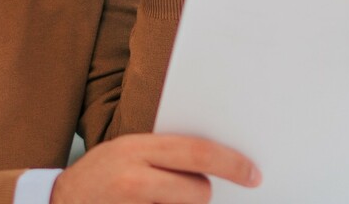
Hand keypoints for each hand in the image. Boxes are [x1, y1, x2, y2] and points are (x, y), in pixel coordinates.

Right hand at [51, 134, 260, 203]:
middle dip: (200, 194)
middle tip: (184, 192)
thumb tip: (212, 161)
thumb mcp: (125, 152)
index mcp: (135, 149)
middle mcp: (134, 178)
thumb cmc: (96, 178)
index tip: (252, 173)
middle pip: (199, 190)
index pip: (198, 152)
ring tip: (154, 201)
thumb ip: (163, 154)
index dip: (232, 164)